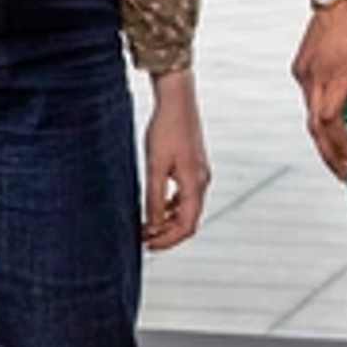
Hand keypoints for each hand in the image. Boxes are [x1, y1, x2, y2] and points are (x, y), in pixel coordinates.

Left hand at [141, 73, 209, 252]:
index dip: (168, 240)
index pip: (186, 226)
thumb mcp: (155, 166)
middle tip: (144, 239)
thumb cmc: (165, 130)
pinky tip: (156, 205)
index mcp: (194, 184)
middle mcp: (202, 182)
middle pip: (189, 220)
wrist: (177, 101)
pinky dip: (171, 206)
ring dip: (168, 221)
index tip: (147, 245)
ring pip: (187, 209)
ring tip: (147, 226)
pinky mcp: (193, 166)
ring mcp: (200, 174)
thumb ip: (153, 197)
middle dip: (167, 233)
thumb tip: (152, 225)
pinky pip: (185, 195)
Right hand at [291, 0, 346, 181]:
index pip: (331, 123)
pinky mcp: (300, 68)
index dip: (338, 147)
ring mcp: (304, 73)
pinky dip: (317, 115)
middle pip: (315, 128)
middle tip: (344, 172)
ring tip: (337, 155)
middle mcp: (316, 78)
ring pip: (308, 115)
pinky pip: (307, 98)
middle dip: (329, 154)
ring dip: (322, 137)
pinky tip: (330, 123)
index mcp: (337, 77)